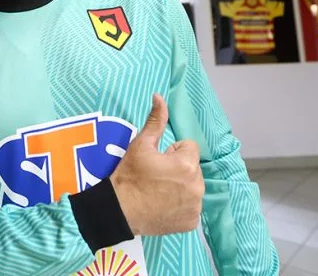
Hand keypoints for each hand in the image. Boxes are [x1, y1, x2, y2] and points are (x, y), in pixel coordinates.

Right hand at [110, 94, 203, 235]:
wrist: (119, 210)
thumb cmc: (129, 175)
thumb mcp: (140, 145)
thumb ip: (156, 121)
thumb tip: (159, 96)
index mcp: (187, 164)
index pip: (189, 148)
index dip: (171, 153)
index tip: (156, 162)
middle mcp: (197, 186)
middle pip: (192, 167)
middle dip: (178, 169)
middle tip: (156, 177)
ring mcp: (195, 206)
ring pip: (192, 187)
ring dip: (181, 186)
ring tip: (158, 191)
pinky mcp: (191, 222)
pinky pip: (191, 206)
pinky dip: (180, 206)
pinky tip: (163, 205)